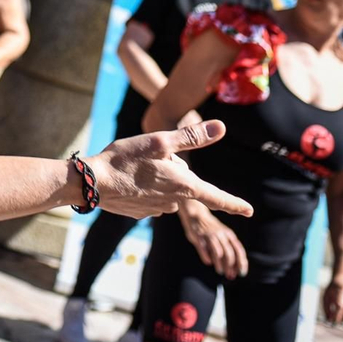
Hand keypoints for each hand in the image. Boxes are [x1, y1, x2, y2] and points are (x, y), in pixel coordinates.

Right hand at [84, 120, 253, 220]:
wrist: (93, 182)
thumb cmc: (126, 158)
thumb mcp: (160, 141)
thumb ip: (192, 136)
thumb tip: (221, 128)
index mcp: (184, 185)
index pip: (216, 196)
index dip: (234, 203)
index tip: (249, 211)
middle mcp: (174, 201)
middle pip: (183, 182)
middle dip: (172, 169)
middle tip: (148, 157)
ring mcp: (157, 209)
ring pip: (166, 189)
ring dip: (158, 178)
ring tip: (135, 168)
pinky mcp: (141, 213)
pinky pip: (151, 197)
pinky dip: (144, 187)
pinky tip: (128, 180)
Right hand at [179, 199, 248, 278]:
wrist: (196, 214)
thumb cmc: (212, 229)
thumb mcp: (224, 236)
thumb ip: (229, 249)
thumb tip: (235, 269)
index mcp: (229, 234)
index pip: (239, 250)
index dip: (241, 263)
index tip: (241, 273)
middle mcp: (221, 235)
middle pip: (229, 253)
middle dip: (230, 267)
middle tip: (229, 275)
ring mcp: (209, 235)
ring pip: (217, 252)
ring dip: (220, 264)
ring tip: (220, 271)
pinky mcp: (198, 236)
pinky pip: (203, 248)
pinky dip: (206, 257)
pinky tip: (208, 262)